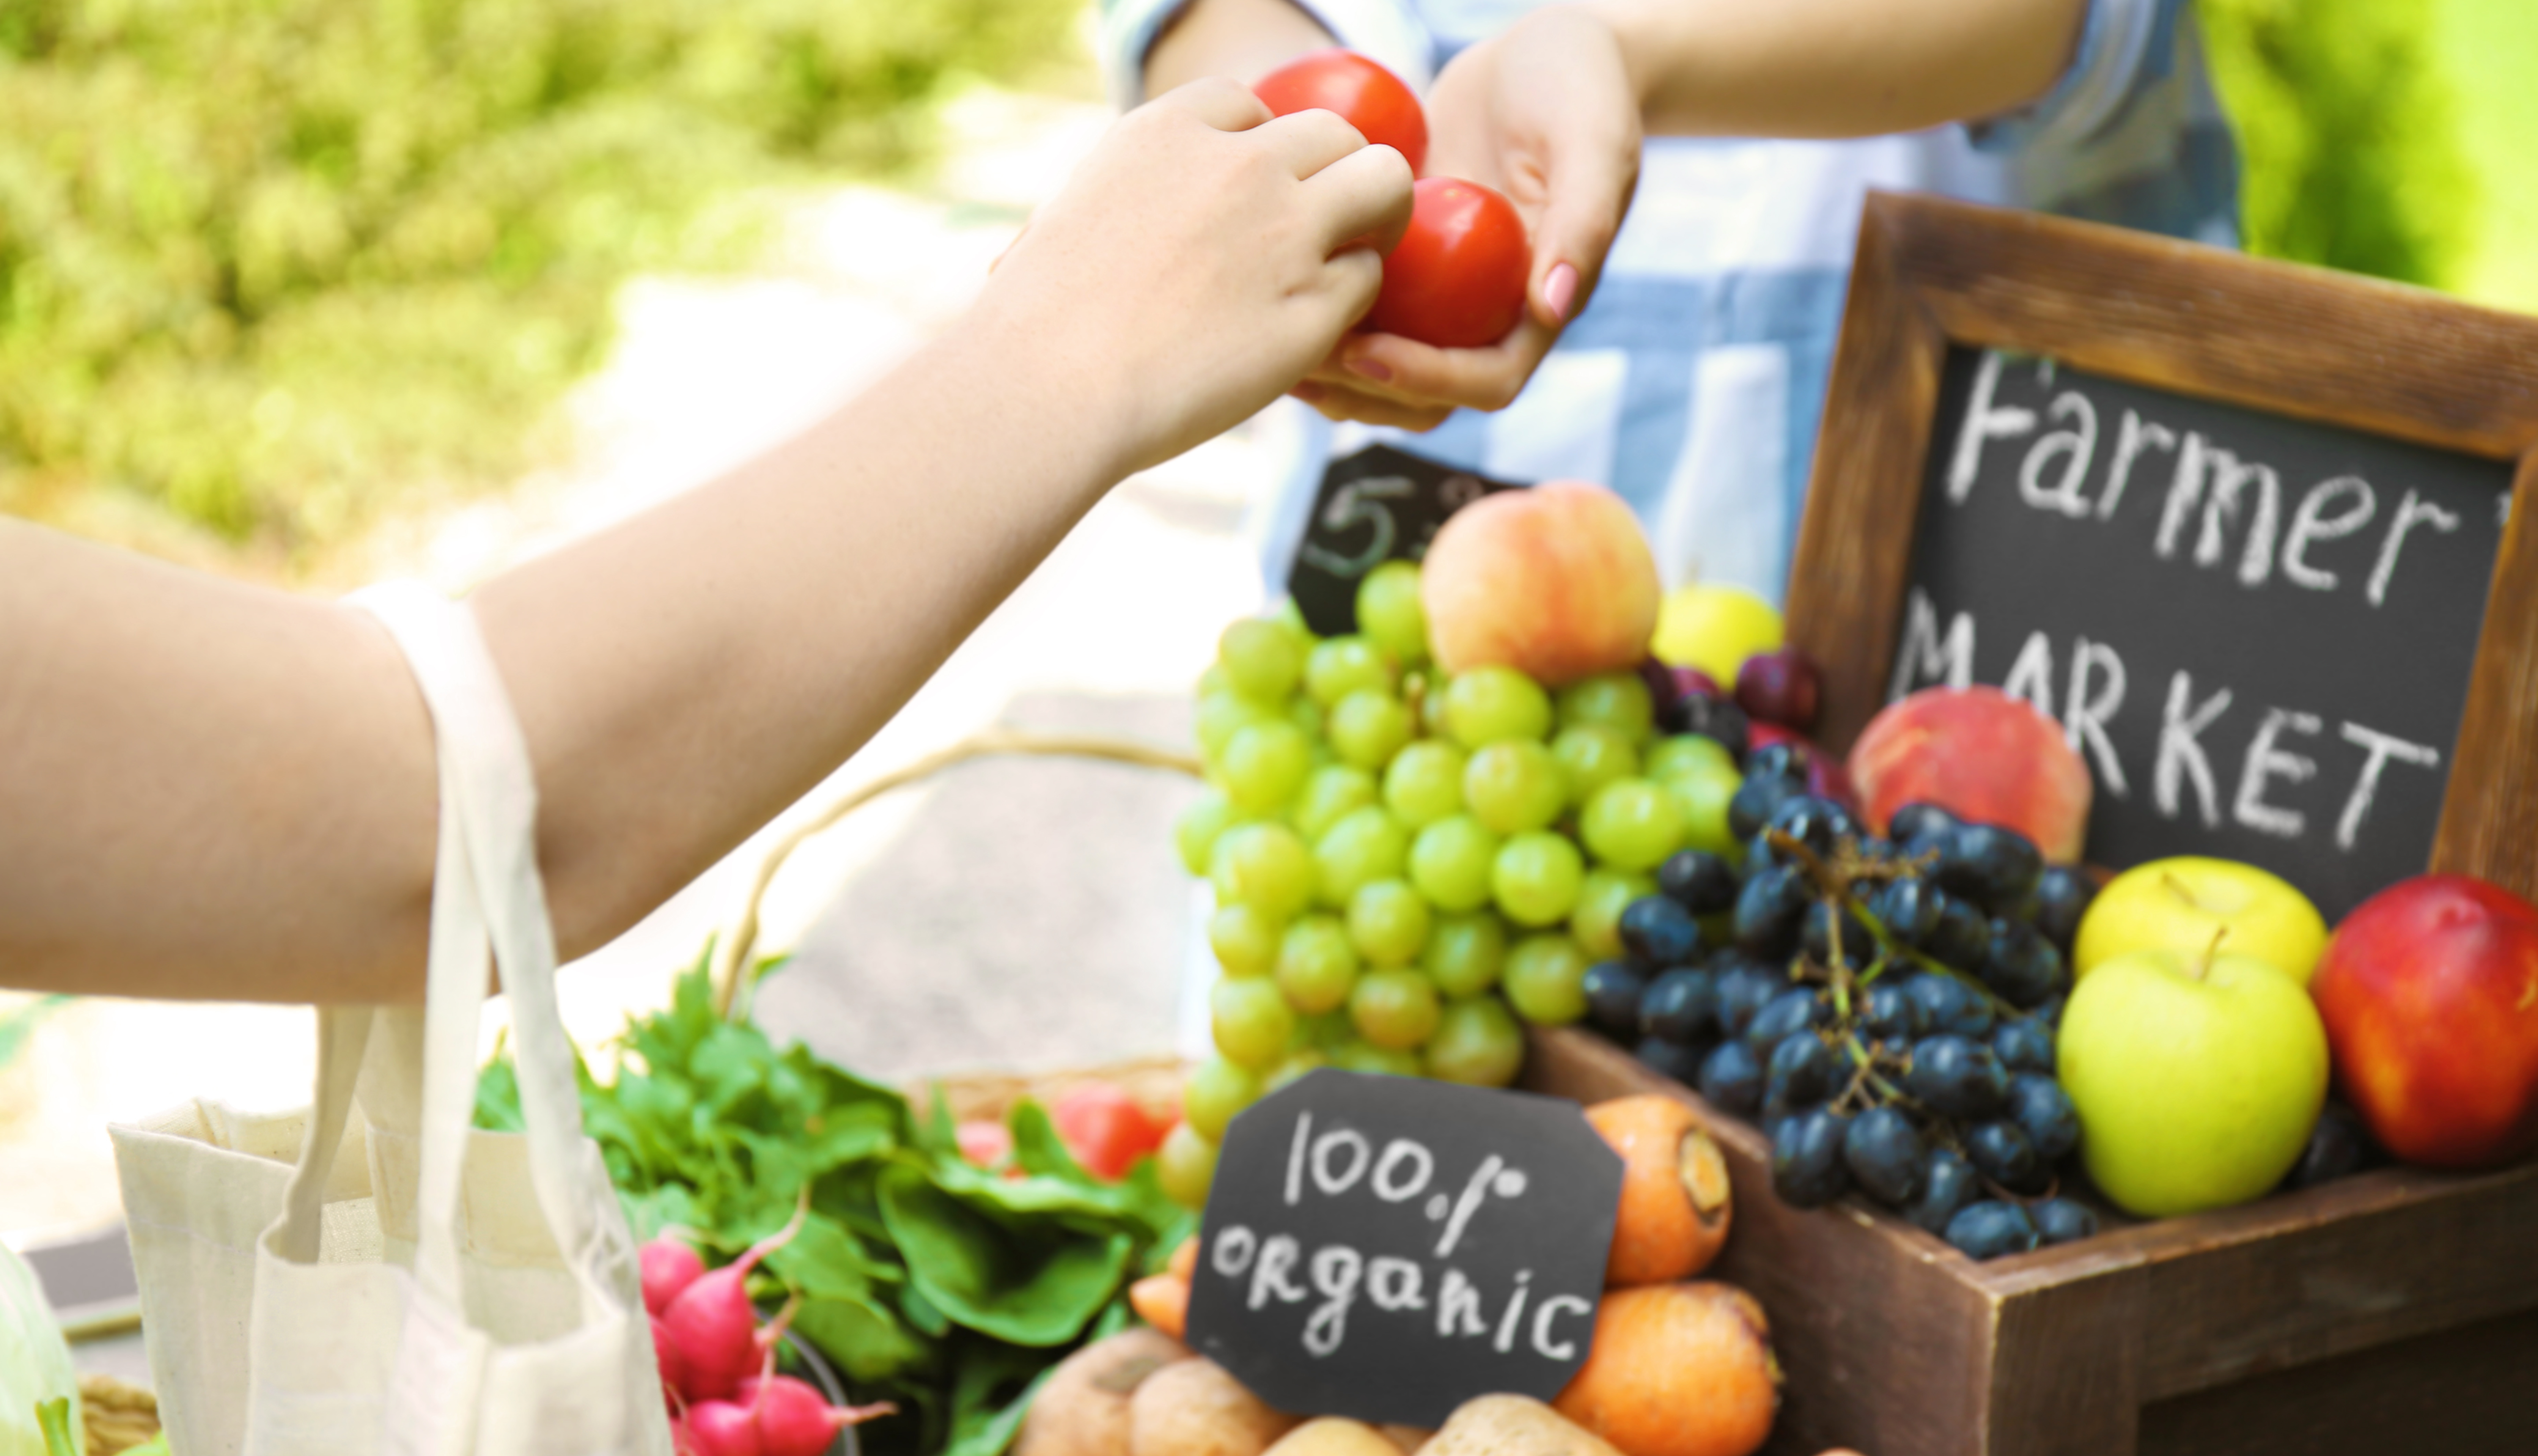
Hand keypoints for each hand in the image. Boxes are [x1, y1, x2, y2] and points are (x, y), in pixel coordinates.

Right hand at [974, 79, 1412, 473]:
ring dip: (1375, 218)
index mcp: (1171, 131)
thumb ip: (1137, 192)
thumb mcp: (1075, 212)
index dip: (1259, 148)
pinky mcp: (1313, 307)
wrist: (1051, 386)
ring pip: (1384, 184)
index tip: (1249, 189)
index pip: (1249, 104)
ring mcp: (1286, 233)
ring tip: (1351, 258)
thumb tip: (1152, 211)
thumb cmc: (1040, 319)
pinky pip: (1366, 279)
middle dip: (1336, 172)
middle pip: (1335, 132)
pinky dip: (1350, 300)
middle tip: (1326, 220)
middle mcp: (1240, 165)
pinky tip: (1314, 329)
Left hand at [1292, 6, 1641, 429]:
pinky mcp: (1405, 261)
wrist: (1543, 53)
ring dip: (1332, 373)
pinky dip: (1316, 312)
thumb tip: (1550, 307)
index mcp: (1539, 304)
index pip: (1489, 382)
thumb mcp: (1592, 141)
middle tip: (1302, 359)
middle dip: (1365, 390)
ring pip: (1384, 366)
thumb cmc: (1577, 87)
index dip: (1428, 381)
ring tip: (1274, 347)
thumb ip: (1584, 220)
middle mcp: (1488, 311)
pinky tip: (1269, 292)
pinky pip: (1358, 310)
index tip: (1367, 353)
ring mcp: (1443, 293)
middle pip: (1426, 396)